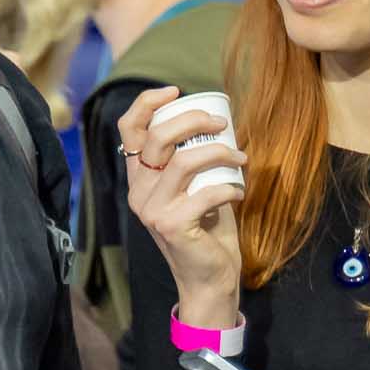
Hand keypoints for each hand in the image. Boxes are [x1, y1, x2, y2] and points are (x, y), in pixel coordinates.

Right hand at [114, 85, 247, 321]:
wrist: (209, 277)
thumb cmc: (206, 228)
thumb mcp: (193, 187)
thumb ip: (191, 160)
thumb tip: (216, 121)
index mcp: (140, 178)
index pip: (129, 130)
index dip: (147, 103)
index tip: (176, 91)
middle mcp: (139, 192)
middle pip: (158, 137)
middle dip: (193, 120)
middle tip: (221, 124)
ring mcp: (153, 210)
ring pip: (184, 161)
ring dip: (220, 152)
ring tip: (240, 158)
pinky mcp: (172, 226)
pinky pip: (206, 192)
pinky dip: (229, 187)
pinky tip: (239, 192)